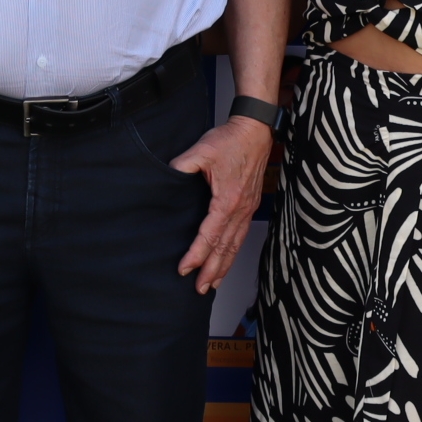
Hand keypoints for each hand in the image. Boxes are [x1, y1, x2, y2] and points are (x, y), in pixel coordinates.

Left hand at [172, 116, 272, 292]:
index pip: (209, 235)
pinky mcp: (249, 206)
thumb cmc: (230, 140)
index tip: (184, 269)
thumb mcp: (201, 150)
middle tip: (198, 289)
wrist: (255, 131)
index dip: (196, 254)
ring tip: (212, 284)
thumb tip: (167, 177)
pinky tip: (227, 260)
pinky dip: (233, 252)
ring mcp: (247, 209)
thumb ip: (182, 165)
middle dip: (211, 270)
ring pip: (235, 245)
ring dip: (224, 266)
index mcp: (227, 200)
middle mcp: (240, 210)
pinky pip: (241, 236)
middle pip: (225, 248)